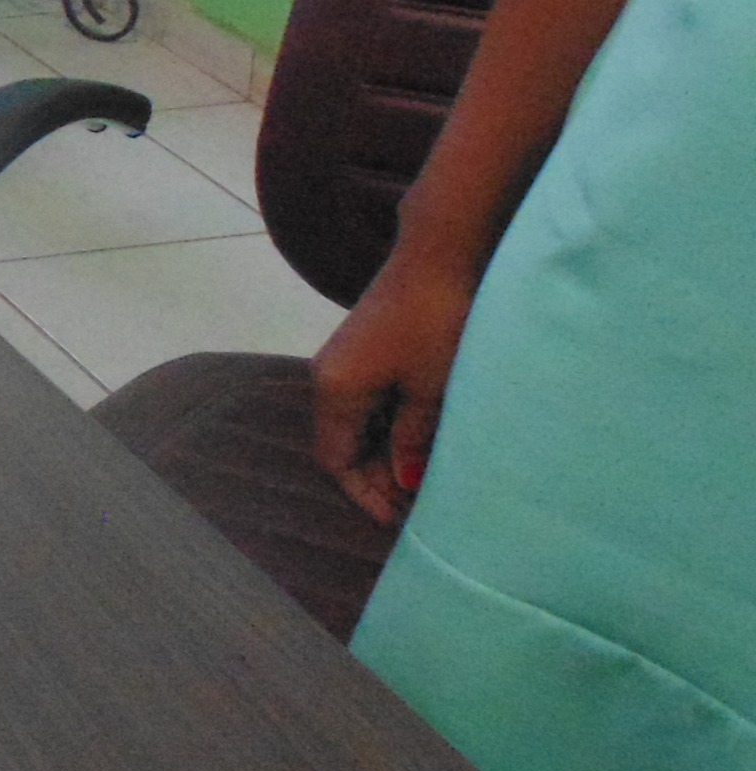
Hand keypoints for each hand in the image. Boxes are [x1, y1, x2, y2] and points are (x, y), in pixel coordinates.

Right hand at [310, 245, 480, 526]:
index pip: (336, 460)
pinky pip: (371, 401)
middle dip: (377, 478)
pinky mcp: (369, 347)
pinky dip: (392, 427)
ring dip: (387, 453)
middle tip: (419, 504)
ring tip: (425, 476)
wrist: (441, 251)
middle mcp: (329, 377)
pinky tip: (421, 437)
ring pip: (359, 423)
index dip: (365, 494)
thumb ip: (413, 438)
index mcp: (335, 391)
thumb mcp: (430, 389)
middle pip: (343, 443)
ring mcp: (347, 360)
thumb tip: (404, 480)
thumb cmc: (436, 321)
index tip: (401, 519)